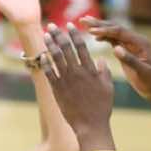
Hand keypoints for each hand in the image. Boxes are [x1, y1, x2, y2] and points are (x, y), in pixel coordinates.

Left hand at [40, 25, 116, 141]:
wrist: (90, 125)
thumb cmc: (101, 108)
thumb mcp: (108, 87)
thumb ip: (104, 71)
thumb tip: (100, 59)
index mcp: (90, 70)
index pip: (81, 46)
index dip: (74, 34)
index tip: (70, 25)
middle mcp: (77, 72)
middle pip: (66, 48)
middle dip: (58, 34)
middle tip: (52, 25)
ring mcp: (66, 80)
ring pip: (56, 58)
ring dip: (50, 45)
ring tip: (46, 35)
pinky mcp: (58, 90)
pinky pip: (49, 73)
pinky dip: (46, 63)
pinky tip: (43, 55)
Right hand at [80, 17, 150, 100]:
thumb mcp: (141, 72)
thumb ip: (129, 60)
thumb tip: (115, 48)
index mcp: (140, 42)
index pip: (119, 32)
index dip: (105, 30)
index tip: (91, 31)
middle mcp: (135, 40)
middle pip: (115, 28)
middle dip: (99, 24)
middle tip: (83, 19)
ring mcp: (131, 44)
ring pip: (113, 32)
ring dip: (100, 28)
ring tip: (85, 24)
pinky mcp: (127, 50)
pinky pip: (114, 40)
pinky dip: (104, 37)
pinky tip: (94, 37)